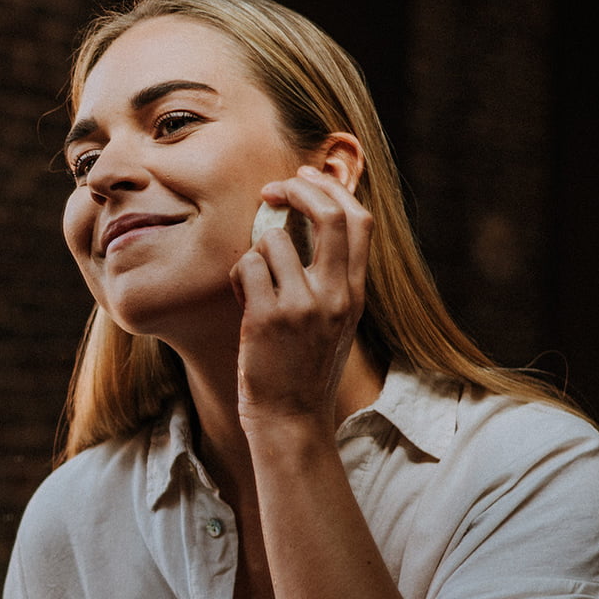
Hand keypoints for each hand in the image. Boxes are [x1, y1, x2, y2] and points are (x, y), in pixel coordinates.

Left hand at [228, 164, 371, 435]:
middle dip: (299, 189)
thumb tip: (305, 226)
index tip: (304, 178)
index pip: (359, 221)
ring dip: (256, 249)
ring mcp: (303, 307)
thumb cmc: (304, 369)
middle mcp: (336, 295)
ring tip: (253, 281)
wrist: (291, 420)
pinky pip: (247, 266)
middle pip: (329, 215)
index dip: (331, 190)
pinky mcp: (268, 319)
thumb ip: (330, 280)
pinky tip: (242, 299)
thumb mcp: (334, 322)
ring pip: (275, 239)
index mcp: (355, 293)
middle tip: (273, 187)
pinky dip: (238, 275)